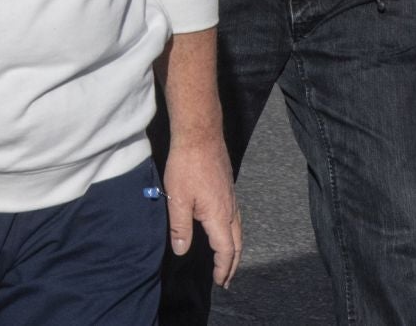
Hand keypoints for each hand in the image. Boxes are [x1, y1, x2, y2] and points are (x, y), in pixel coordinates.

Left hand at [164, 134, 241, 288]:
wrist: (200, 135)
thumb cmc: (187, 166)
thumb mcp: (177, 199)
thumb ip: (180, 228)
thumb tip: (182, 251)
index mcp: (219, 216)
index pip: (225, 250)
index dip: (222, 268)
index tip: (218, 281)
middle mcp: (230, 209)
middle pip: (237, 243)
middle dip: (232, 264)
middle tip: (226, 279)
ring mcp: (231, 198)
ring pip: (238, 230)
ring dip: (234, 249)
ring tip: (227, 260)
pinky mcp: (228, 188)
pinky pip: (235, 218)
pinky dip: (232, 233)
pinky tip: (223, 230)